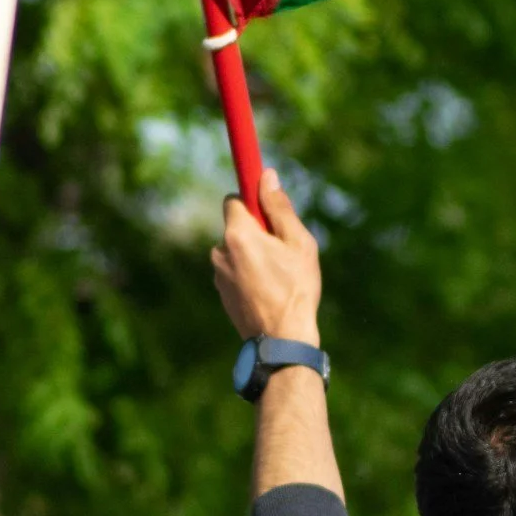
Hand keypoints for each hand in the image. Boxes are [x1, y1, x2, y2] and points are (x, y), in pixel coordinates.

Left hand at [211, 167, 321, 343]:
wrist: (282, 338)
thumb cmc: (295, 288)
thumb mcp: (297, 242)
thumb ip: (279, 208)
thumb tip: (266, 176)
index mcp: (238, 235)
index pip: (233, 199)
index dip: (251, 198)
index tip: (265, 203)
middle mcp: (220, 251)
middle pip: (236, 226)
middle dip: (256, 230)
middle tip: (283, 247)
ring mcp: (218, 274)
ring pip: (236, 250)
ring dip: (253, 253)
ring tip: (278, 274)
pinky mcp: (221, 292)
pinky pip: (235, 270)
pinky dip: (249, 272)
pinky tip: (269, 289)